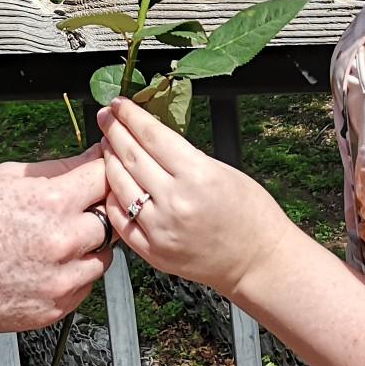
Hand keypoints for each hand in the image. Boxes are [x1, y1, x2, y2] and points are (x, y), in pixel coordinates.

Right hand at [0, 144, 113, 333]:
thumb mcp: (6, 178)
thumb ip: (55, 170)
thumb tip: (87, 159)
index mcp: (52, 203)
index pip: (105, 176)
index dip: (104, 169)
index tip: (102, 169)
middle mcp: (63, 242)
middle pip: (111, 218)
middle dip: (97, 209)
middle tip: (77, 208)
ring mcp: (61, 280)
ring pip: (103, 256)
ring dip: (89, 245)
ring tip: (56, 240)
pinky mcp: (54, 309)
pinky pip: (85, 286)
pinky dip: (74, 274)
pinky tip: (47, 265)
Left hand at [98, 96, 291, 299]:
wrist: (258, 261)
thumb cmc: (250, 214)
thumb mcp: (222, 170)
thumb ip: (184, 156)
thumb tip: (152, 137)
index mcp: (196, 175)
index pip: (152, 135)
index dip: (131, 115)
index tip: (120, 104)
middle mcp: (174, 201)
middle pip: (131, 155)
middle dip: (114, 130)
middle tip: (105, 116)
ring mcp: (160, 229)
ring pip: (119, 185)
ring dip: (108, 160)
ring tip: (105, 144)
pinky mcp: (153, 252)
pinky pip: (121, 219)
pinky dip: (113, 198)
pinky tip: (111, 184)